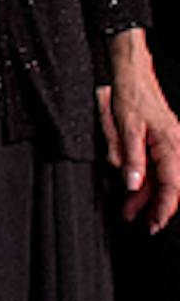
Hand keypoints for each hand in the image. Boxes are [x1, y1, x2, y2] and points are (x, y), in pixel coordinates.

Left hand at [101, 32, 179, 232]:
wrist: (133, 75)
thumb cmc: (131, 97)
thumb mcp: (125, 129)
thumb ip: (131, 159)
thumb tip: (132, 185)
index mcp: (170, 145)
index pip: (171, 185)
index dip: (163, 208)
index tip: (154, 224)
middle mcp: (176, 146)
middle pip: (170, 185)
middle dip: (155, 206)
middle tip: (143, 225)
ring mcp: (170, 144)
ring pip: (163, 178)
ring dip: (147, 196)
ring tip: (129, 212)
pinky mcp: (162, 142)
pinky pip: (158, 167)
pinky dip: (145, 181)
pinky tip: (132, 193)